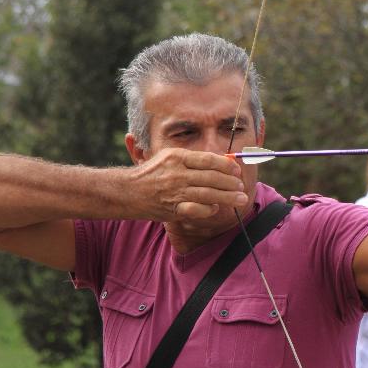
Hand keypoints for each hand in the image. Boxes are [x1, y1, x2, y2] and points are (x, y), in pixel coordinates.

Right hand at [128, 147, 248, 220]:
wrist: (127, 191)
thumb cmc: (152, 173)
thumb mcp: (169, 157)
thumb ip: (192, 159)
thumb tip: (220, 161)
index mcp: (178, 157)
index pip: (209, 160)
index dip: (227, 165)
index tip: (237, 170)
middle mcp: (178, 173)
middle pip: (212, 177)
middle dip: (231, 183)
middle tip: (241, 186)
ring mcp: (175, 191)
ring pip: (208, 194)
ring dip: (228, 197)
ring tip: (240, 198)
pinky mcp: (172, 208)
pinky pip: (197, 210)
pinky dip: (209, 209)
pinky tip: (216, 208)